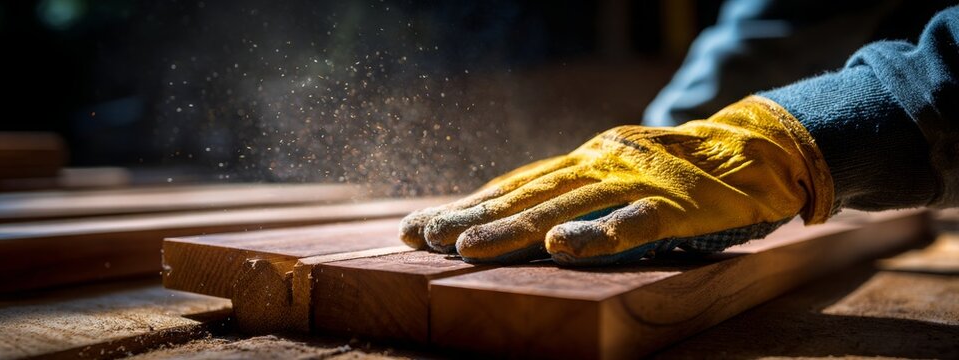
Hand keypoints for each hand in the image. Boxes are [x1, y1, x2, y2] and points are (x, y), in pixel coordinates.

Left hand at [400, 96, 834, 264]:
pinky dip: (598, 235)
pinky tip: (562, 248)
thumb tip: (513, 223)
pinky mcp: (675, 203)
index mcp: (581, 164)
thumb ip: (571, 195)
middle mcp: (598, 167)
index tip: (419, 228)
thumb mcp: (614, 176)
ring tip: (468, 248)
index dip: (465, 207)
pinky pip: (633, 221)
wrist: (752, 150)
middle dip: (471, 219)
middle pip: (525, 195)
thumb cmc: (675, 175)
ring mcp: (635, 182)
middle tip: (423, 239)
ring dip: (515, 228)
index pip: (512, 186)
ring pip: (566, 206)